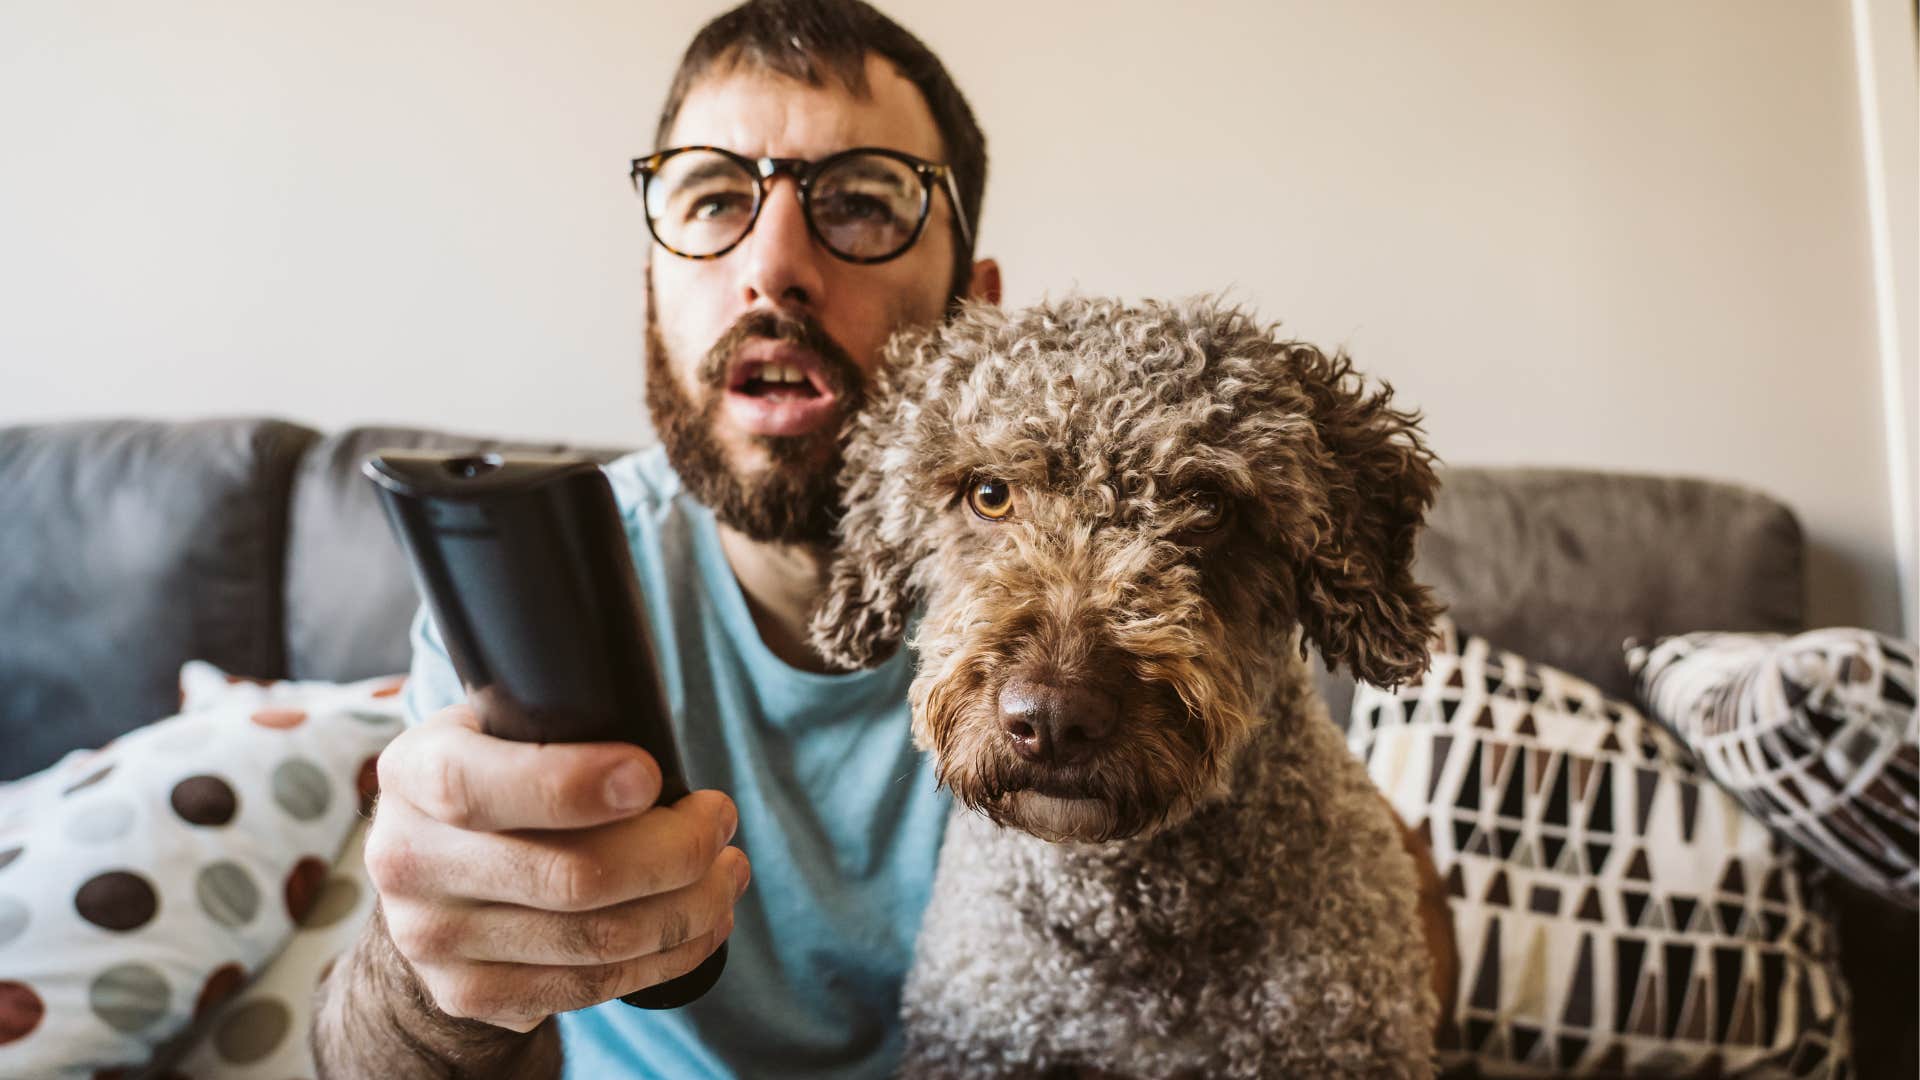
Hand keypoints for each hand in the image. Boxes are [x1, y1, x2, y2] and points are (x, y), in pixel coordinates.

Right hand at [362, 703, 749, 1031]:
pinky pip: (591, 987)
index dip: (572, 785)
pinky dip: (668, 956)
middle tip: (721, 818)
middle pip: (568, 877)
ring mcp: (434, 940)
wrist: (432, 869)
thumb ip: (557, 722)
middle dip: (676, 850)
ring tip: (729, 871)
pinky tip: (704, 922)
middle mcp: (407, 863)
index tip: (651, 776)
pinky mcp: (471, 994)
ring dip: (689, 907)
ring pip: (595, 941)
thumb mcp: (500, 725)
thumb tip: (656, 748)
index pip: (475, 786)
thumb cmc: (498, 773)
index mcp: (412, 773)